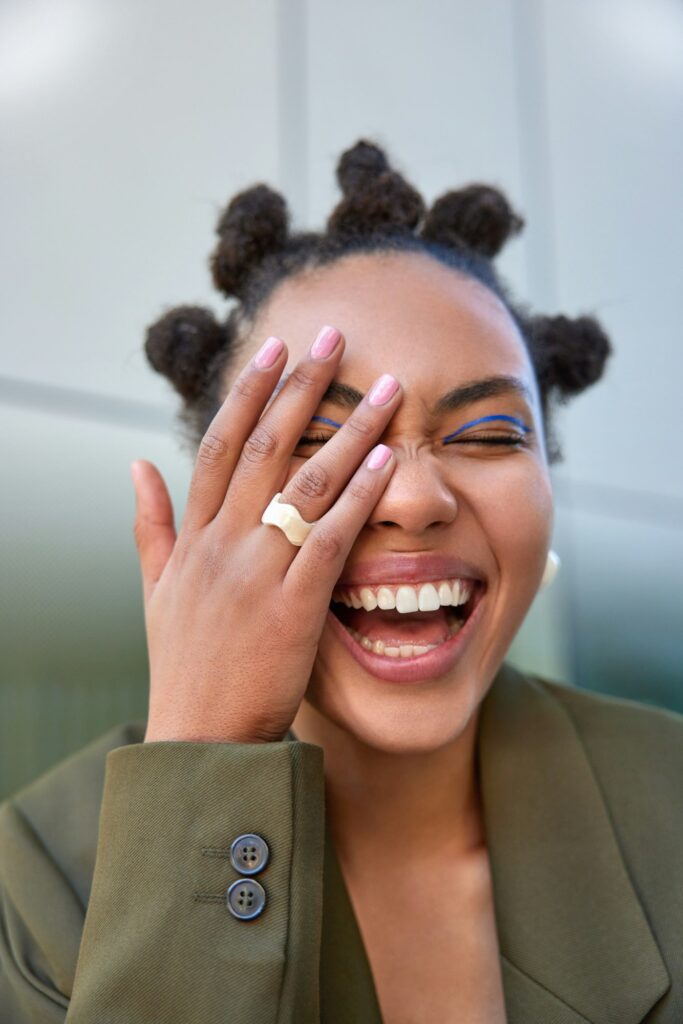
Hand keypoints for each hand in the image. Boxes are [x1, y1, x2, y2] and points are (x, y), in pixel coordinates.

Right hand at [131, 326, 401, 742]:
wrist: (200, 738)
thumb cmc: (185, 664)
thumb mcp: (156, 590)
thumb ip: (150, 524)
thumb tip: (137, 465)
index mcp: (193, 538)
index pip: (216, 445)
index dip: (246, 394)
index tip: (272, 352)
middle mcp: (222, 544)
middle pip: (263, 447)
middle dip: (301, 387)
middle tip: (333, 337)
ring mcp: (257, 574)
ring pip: (305, 484)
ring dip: (350, 430)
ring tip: (387, 389)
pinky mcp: (294, 607)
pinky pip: (330, 540)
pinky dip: (359, 497)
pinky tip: (388, 461)